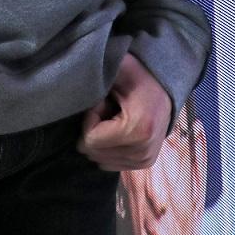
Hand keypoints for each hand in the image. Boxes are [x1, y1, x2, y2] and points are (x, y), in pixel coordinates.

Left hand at [78, 52, 172, 170]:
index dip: (91, 117)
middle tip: (109, 110)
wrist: (163, 87)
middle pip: (94, 153)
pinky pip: (111, 164)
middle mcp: (144, 151)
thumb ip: (95, 79)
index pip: (91, 139)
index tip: (103, 101)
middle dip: (95, 129)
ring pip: (101, 160)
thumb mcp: (117, 70)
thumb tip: (71, 93)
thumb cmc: (136, 75)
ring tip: (115, 119)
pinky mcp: (146, 163)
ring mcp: (146, 160)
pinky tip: (119, 130)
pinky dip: (109, 147)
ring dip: (102, 138)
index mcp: (138, 129)